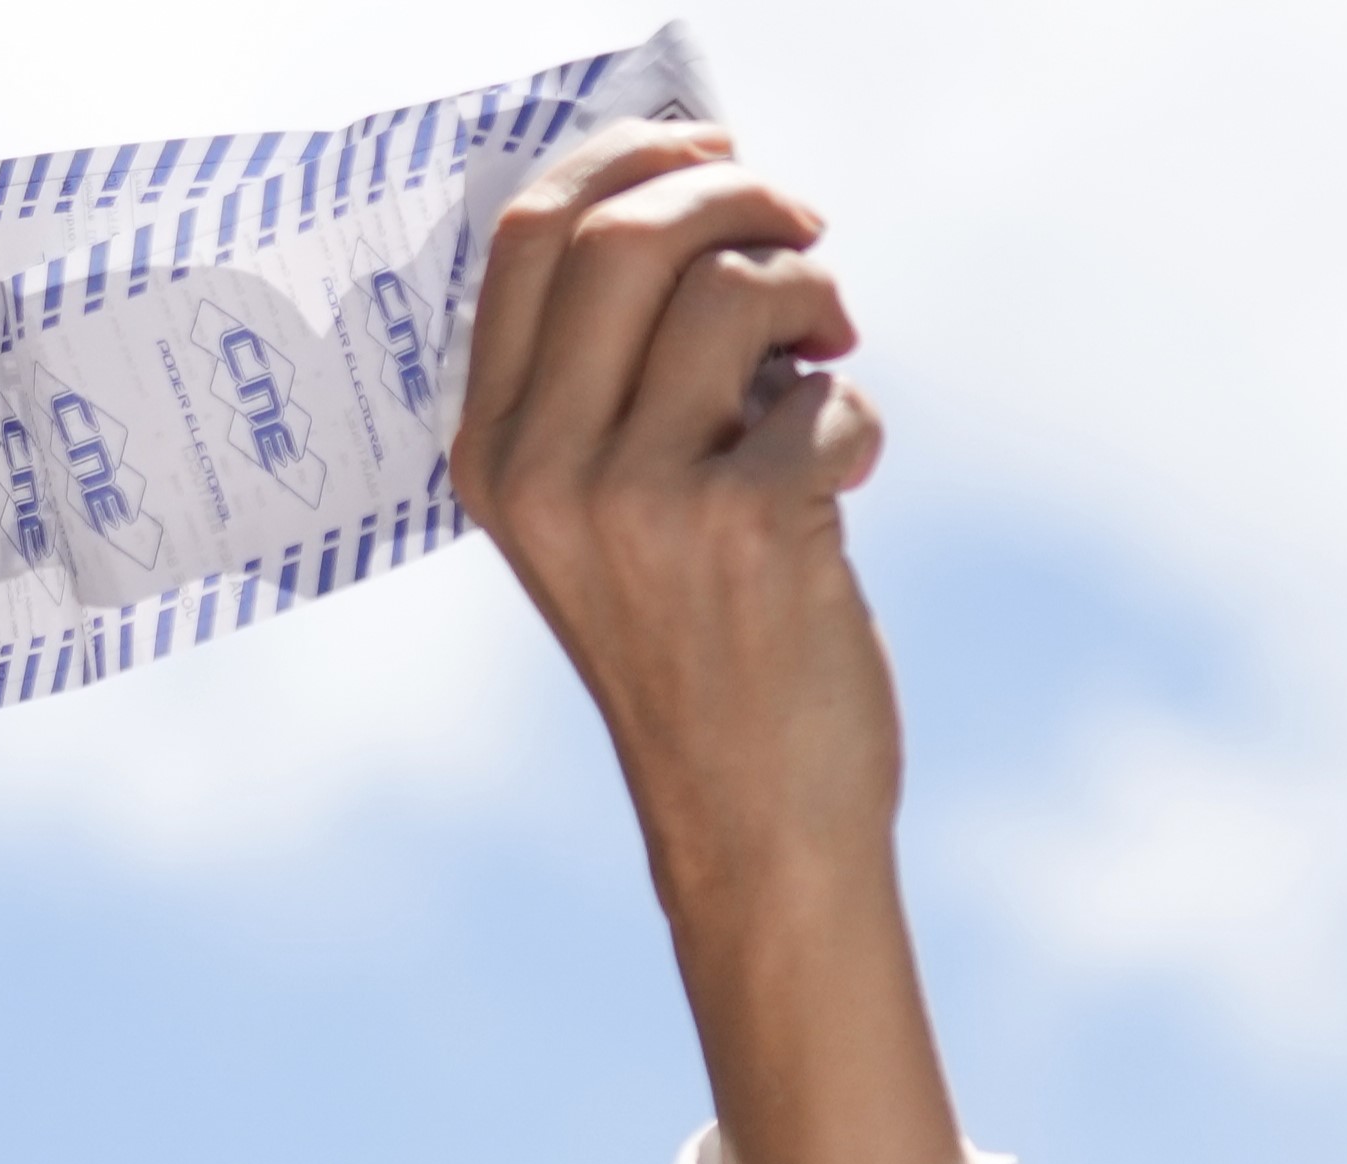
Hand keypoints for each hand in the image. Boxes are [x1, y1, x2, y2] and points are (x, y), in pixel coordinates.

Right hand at [454, 122, 958, 1163]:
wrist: (753, 827)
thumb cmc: (699, 659)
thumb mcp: (602, 522)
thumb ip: (613, 383)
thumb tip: (703, 218)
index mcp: (491, 455)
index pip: (525, 236)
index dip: (630, 160)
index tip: (712, 153)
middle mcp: (546, 470)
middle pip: (629, 233)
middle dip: (740, 198)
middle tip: (805, 232)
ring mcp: (640, 498)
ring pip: (736, 292)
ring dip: (814, 301)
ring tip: (831, 356)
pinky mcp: (747, 527)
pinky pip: (825, 396)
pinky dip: (855, 420)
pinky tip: (840, 488)